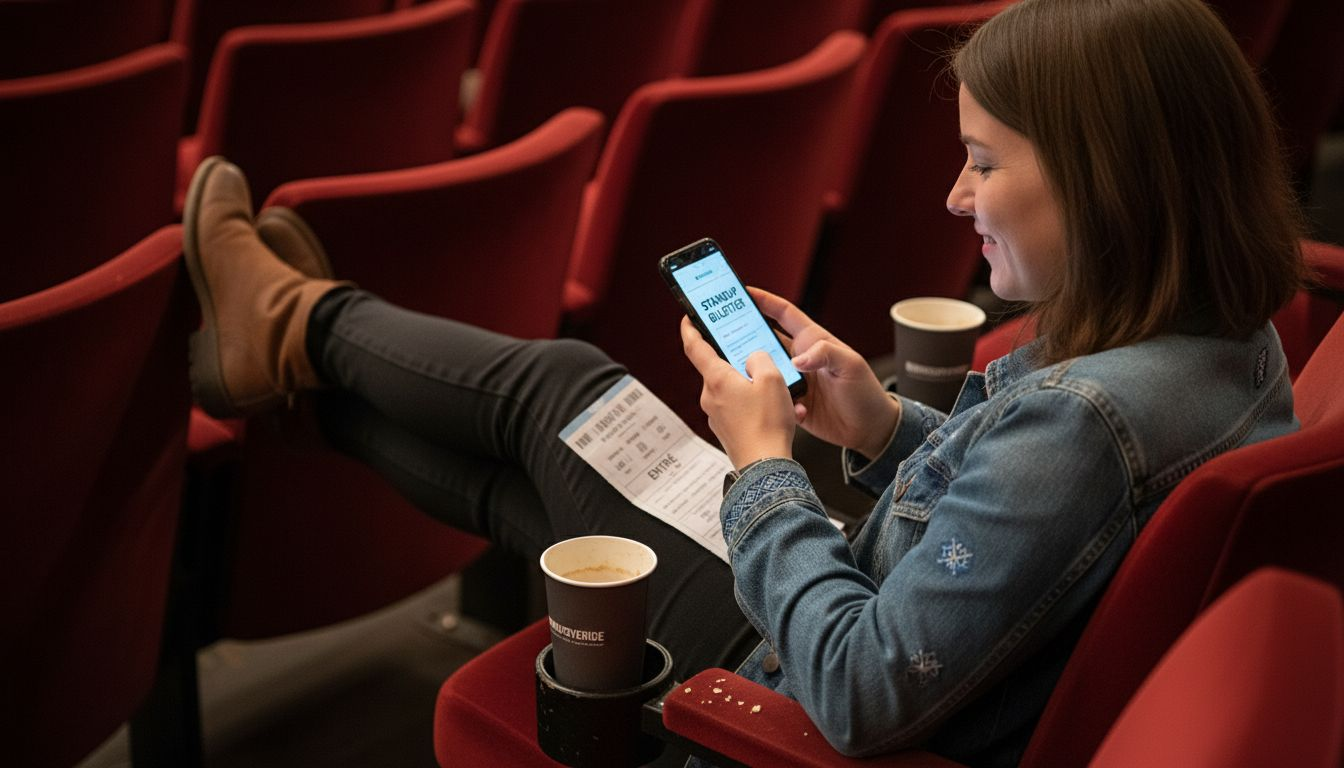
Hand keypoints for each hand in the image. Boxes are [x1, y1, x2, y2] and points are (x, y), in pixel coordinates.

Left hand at [680, 316, 795, 468]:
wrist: (765, 467)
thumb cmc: (767, 424)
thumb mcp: (772, 379)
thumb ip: (760, 359)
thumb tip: (753, 359)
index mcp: (716, 379)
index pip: (695, 347)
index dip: (690, 329)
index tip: (688, 318)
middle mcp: (710, 397)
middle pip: (719, 368)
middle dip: (738, 361)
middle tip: (755, 356)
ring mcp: (716, 415)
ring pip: (732, 389)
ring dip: (752, 386)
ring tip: (777, 391)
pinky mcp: (726, 430)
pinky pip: (738, 408)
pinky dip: (755, 405)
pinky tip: (775, 410)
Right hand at [749, 288, 899, 459]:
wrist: (869, 429)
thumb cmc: (865, 392)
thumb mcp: (850, 366)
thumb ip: (826, 354)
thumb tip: (798, 359)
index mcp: (813, 340)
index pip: (783, 313)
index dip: (763, 300)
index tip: (742, 292)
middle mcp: (799, 357)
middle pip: (764, 339)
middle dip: (742, 333)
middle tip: (721, 332)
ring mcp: (793, 379)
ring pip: (762, 368)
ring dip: (750, 370)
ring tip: (734, 370)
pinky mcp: (789, 400)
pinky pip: (769, 396)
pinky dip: (765, 398)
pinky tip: (763, 402)